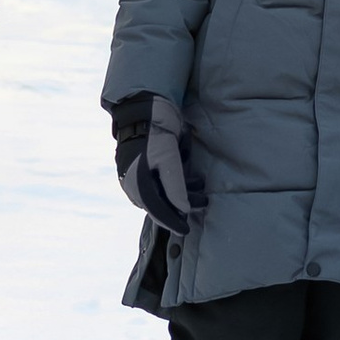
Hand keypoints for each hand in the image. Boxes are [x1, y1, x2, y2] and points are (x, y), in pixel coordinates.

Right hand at [111, 93, 204, 235]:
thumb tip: (183, 210)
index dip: (173, 222)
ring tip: (201, 187)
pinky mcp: (145, 166)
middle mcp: (136, 184)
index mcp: (138, 185)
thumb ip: (175, 186)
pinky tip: (191, 177)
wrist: (144, 109)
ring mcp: (139, 175)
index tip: (185, 230)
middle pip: (161, 203)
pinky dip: (177, 183)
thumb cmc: (154, 134)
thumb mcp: (168, 160)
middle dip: (182, 204)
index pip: (157, 211)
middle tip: (203, 202)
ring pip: (162, 192)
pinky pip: (161, 182)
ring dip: (182, 192)